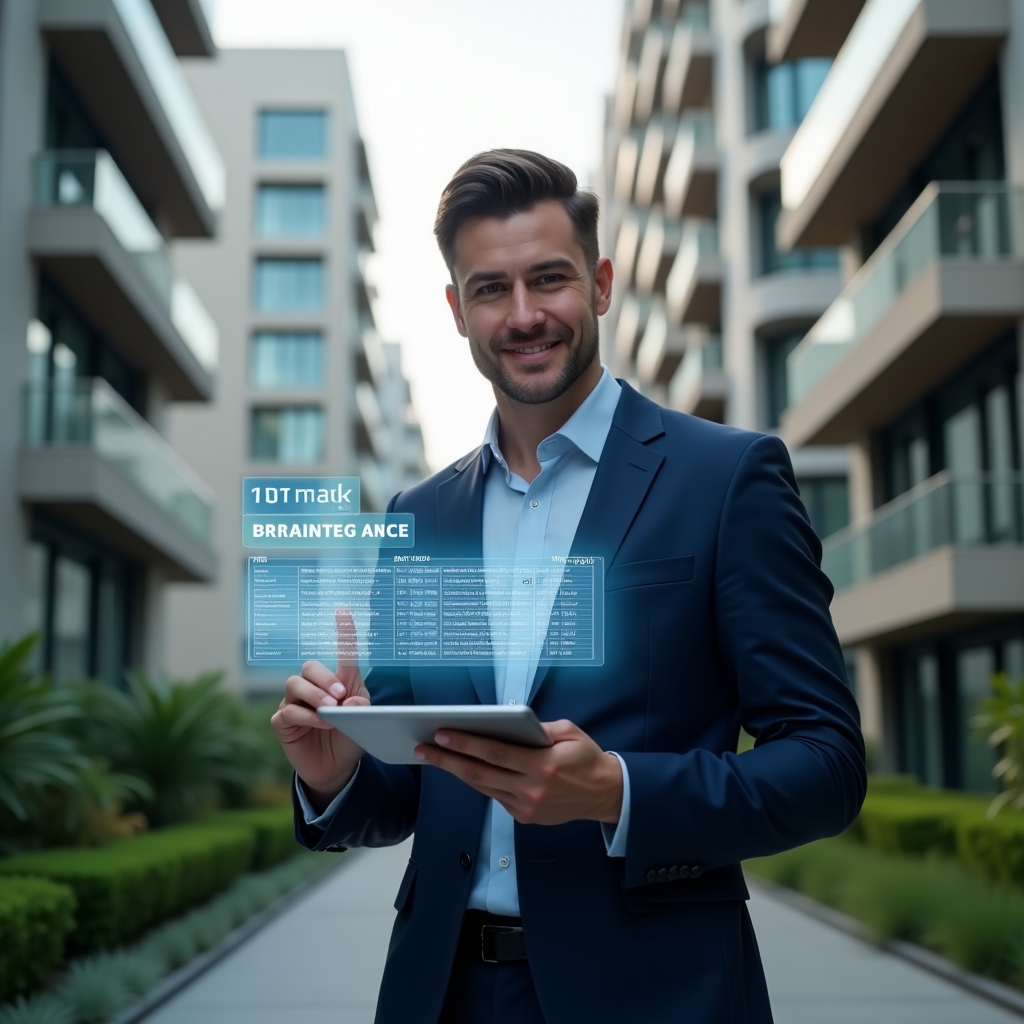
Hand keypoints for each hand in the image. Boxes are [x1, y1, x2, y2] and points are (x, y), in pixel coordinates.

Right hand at [271, 608, 369, 809]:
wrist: (337, 768)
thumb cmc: (350, 736)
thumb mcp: (364, 720)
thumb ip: (360, 707)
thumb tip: (348, 703)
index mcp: (338, 682)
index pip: (340, 653)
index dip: (342, 632)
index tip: (343, 613)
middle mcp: (313, 687)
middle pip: (309, 667)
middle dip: (325, 679)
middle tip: (340, 697)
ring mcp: (294, 703)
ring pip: (295, 684)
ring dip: (314, 695)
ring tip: (330, 711)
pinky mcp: (282, 722)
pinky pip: (287, 711)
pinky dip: (306, 716)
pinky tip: (320, 723)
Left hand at [414, 720, 622, 825]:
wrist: (606, 795)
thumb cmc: (586, 758)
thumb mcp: (570, 732)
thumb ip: (539, 728)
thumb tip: (507, 721)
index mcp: (544, 765)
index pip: (496, 752)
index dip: (466, 743)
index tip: (442, 733)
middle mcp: (532, 789)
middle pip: (480, 773)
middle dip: (447, 759)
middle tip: (423, 747)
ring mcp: (526, 807)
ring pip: (483, 787)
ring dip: (456, 771)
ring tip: (434, 756)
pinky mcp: (524, 817)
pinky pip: (494, 796)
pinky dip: (477, 781)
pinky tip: (462, 768)